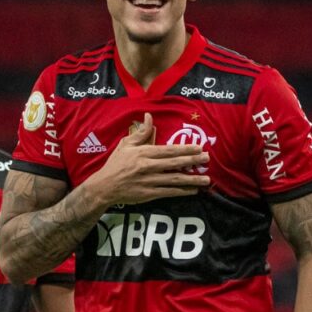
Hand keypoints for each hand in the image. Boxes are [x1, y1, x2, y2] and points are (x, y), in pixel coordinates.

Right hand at [86, 113, 210, 206]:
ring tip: (206, 179)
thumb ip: (140, 132)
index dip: (185, 149)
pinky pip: (169, 192)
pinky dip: (182, 191)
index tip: (199, 148)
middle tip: (207, 159)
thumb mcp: (126, 144)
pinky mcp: (149, 194)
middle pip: (175, 163)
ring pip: (175, 180)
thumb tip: (149, 116)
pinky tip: (193, 190)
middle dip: (193, 161)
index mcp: (143, 153)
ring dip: (192, 179)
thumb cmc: (116, 164)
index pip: (168, 150)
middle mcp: (148, 166)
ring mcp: (149, 181)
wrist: (104, 186)